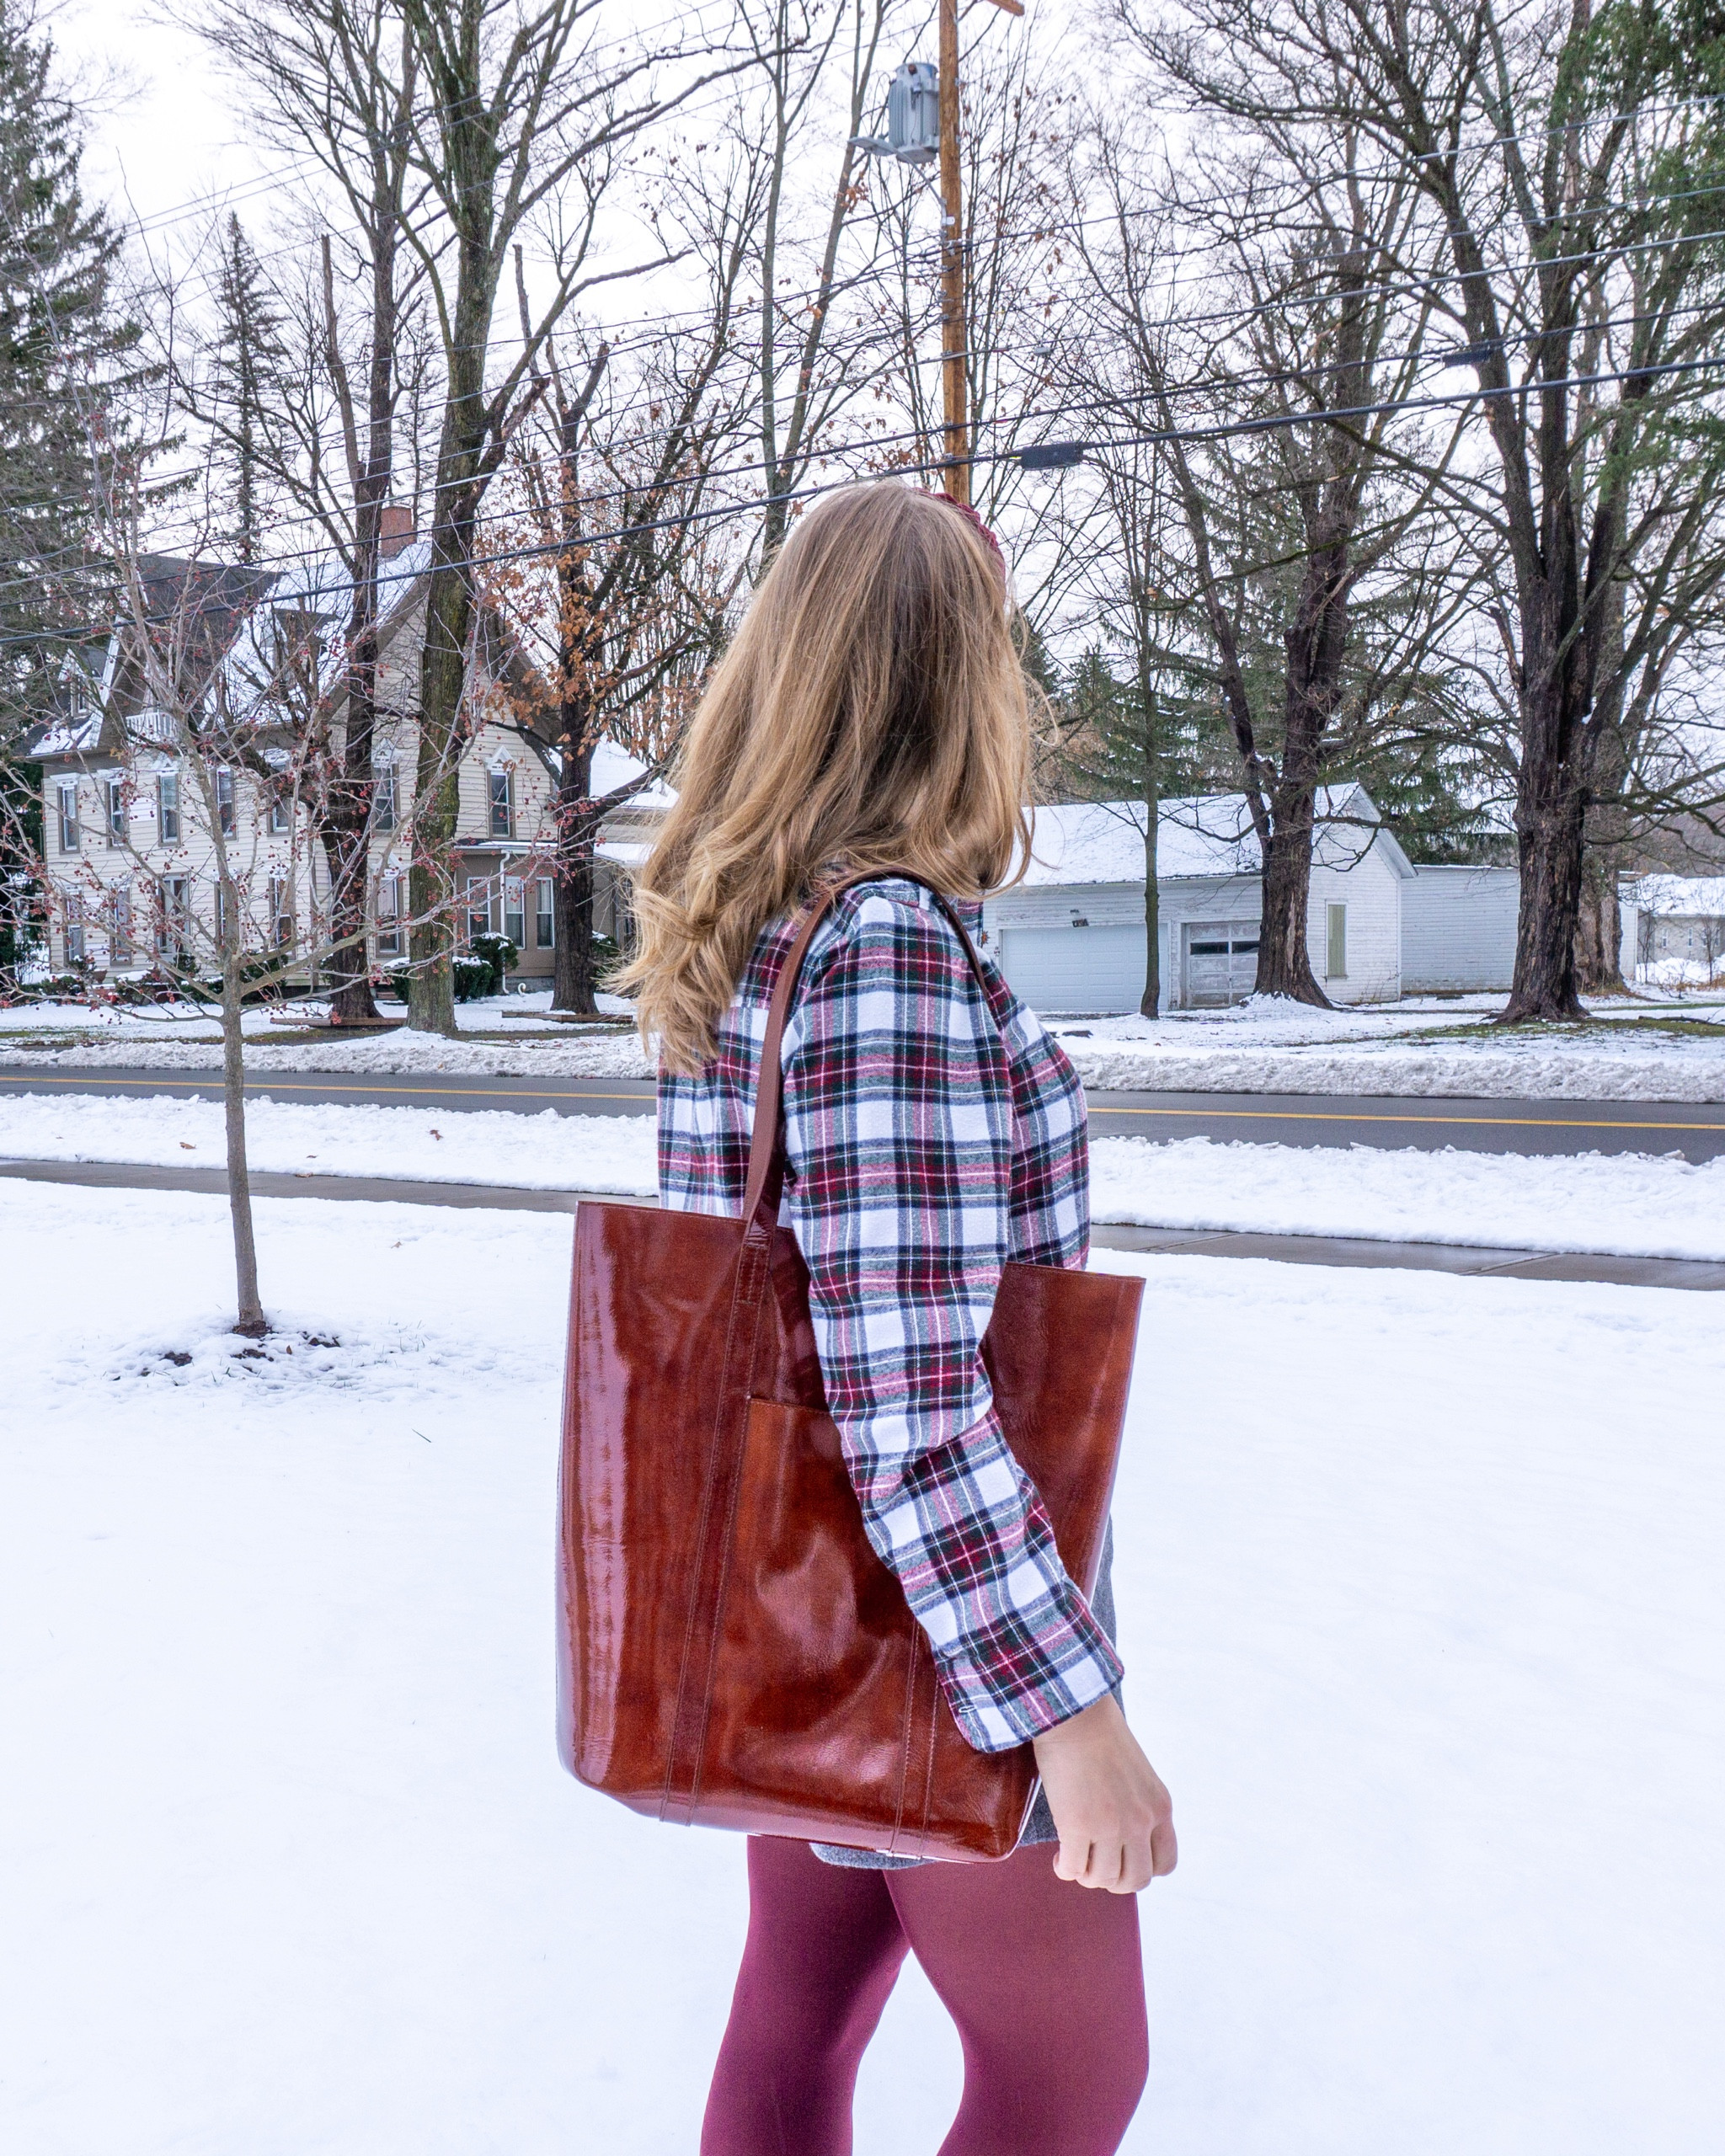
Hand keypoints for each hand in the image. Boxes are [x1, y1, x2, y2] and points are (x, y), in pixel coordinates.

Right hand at [1031, 1694, 1176, 1892]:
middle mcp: (1140, 1821)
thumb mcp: (1137, 1773)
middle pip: (1135, 1880)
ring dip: (1087, 1875)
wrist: (1074, 1711)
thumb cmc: (1099, 1734)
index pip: (1166, 1864)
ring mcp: (1110, 1826)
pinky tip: (1059, 1857)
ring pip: (1103, 1879)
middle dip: (1113, 1880)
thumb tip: (1122, 1839)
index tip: (1122, 1859)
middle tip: (1094, 1864)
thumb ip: (1137, 1804)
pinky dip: (1065, 1869)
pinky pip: (1073, 1870)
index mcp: (1160, 1807)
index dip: (1142, 1869)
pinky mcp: (1077, 1825)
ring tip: (1074, 1858)